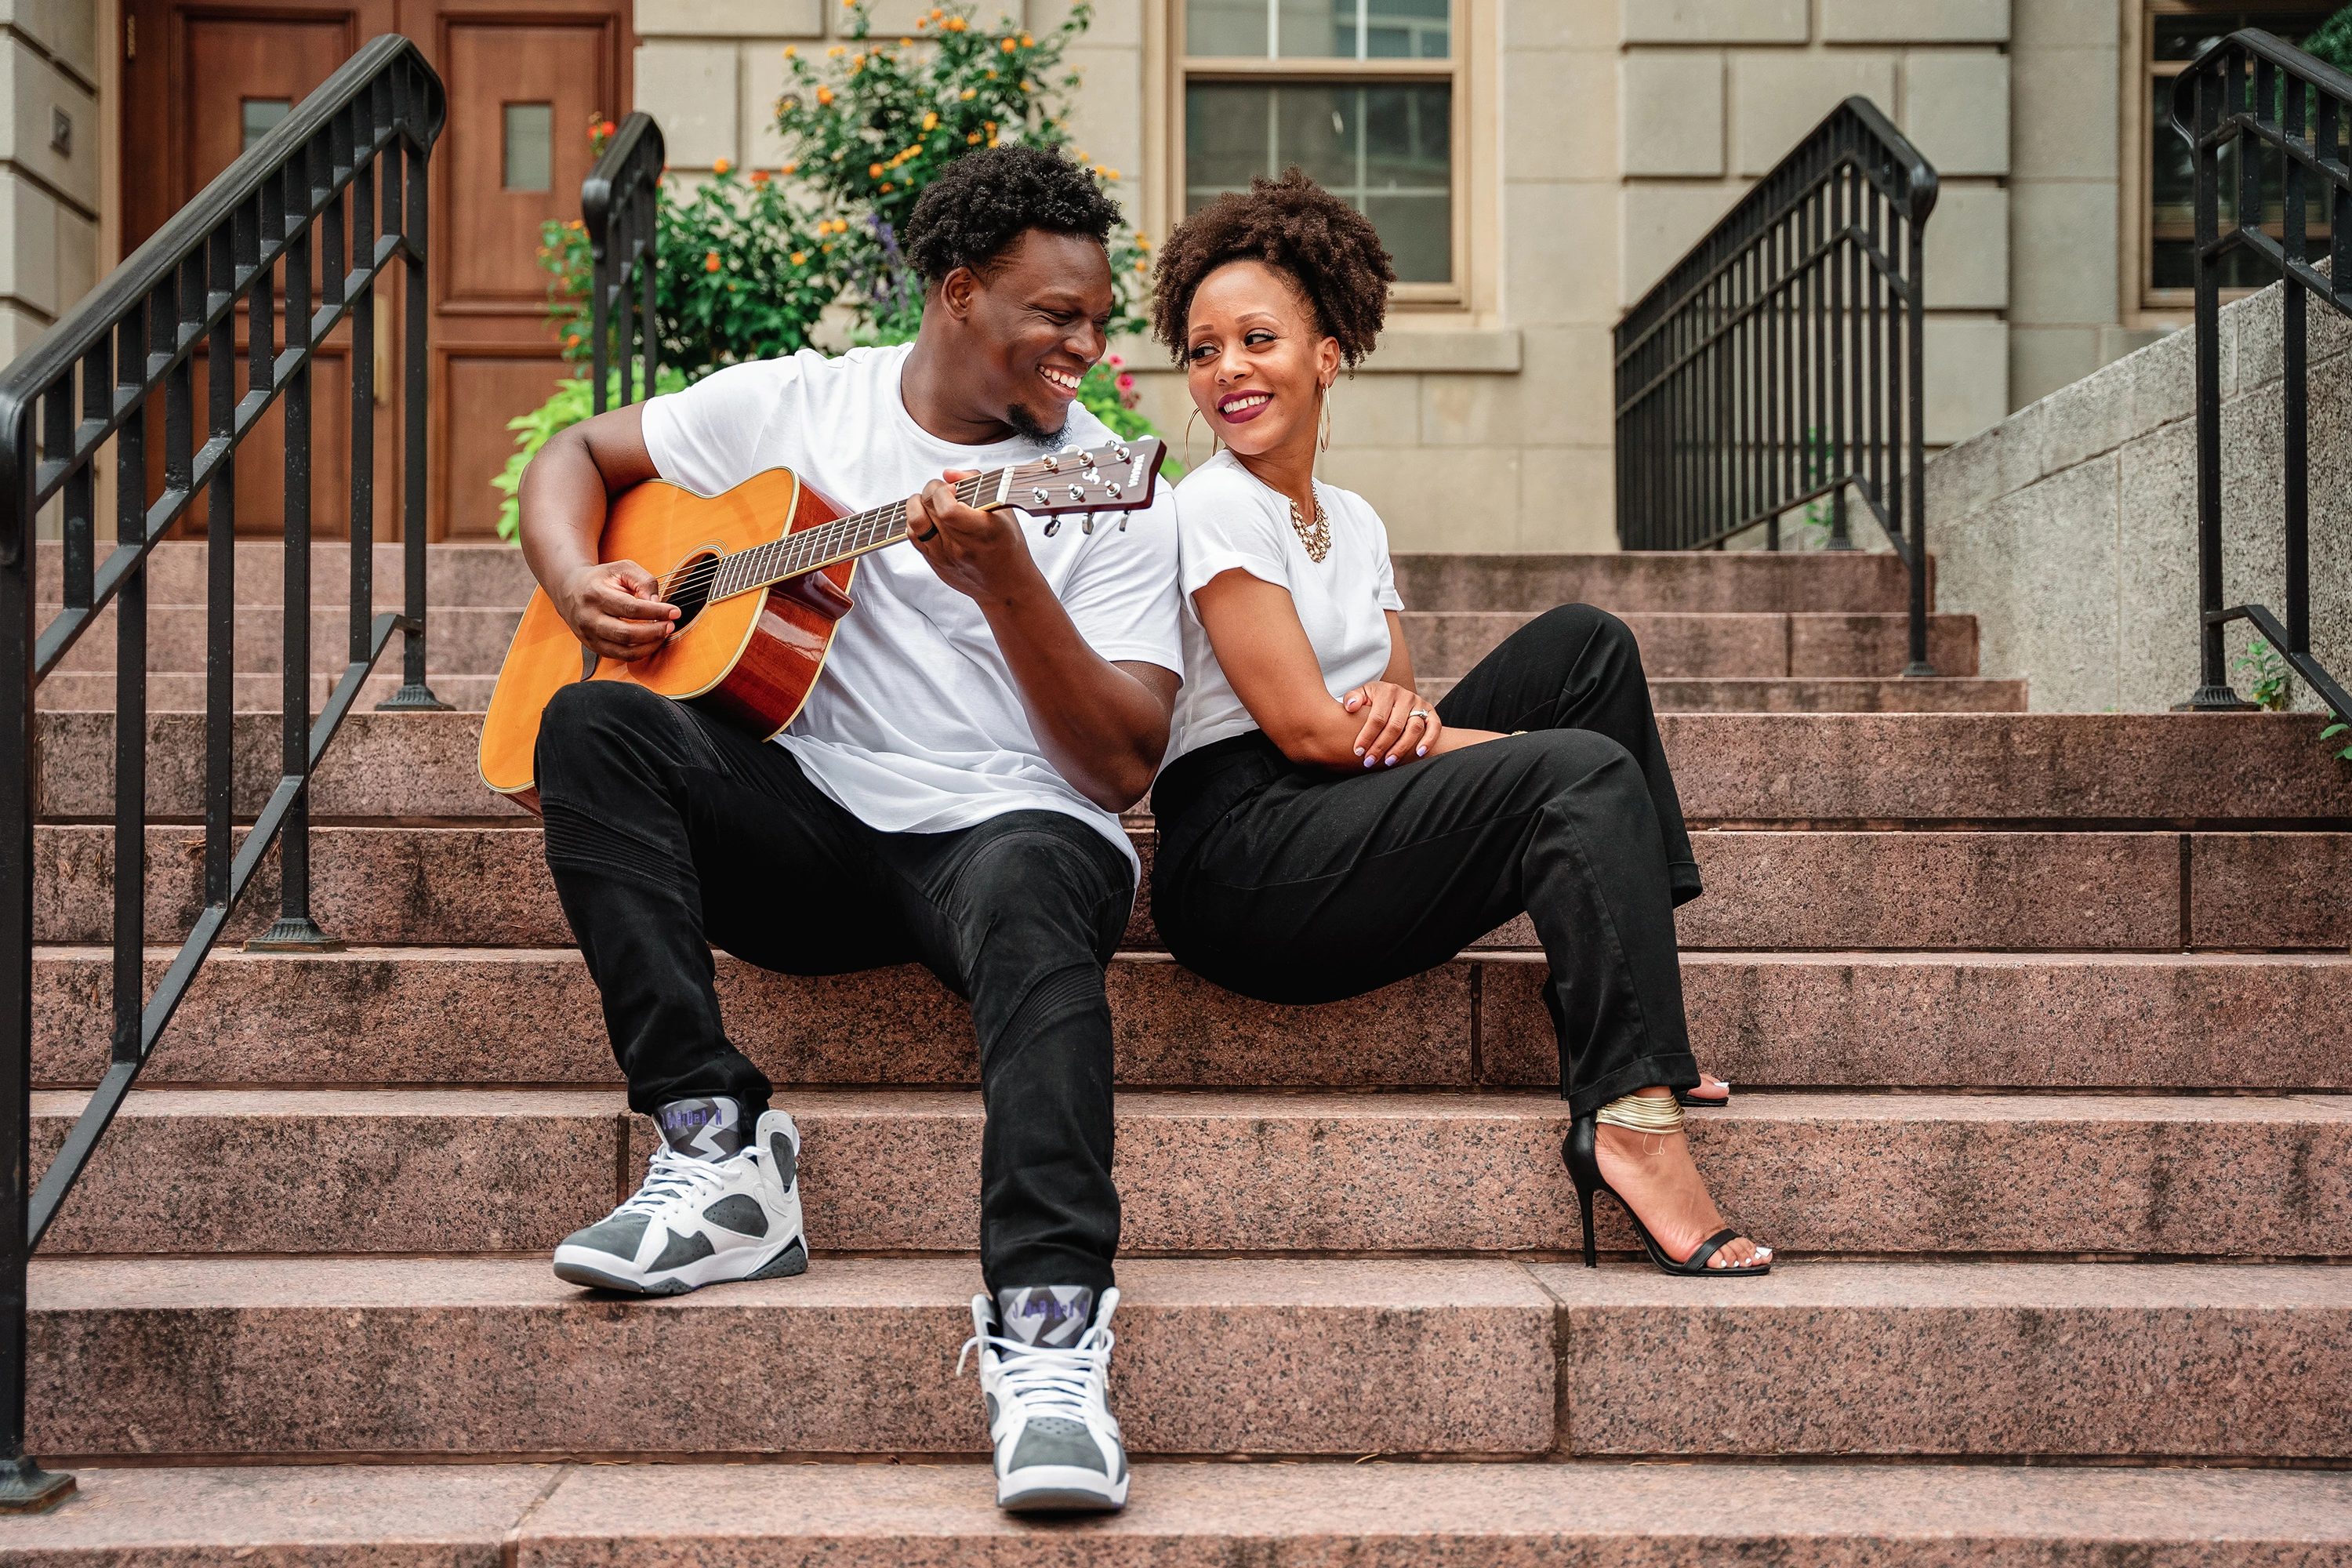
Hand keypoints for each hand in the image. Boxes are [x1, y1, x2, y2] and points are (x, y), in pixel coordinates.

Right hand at [555, 558, 677, 662]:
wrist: (570, 590)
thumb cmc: (601, 579)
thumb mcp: (622, 569)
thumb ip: (643, 581)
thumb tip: (657, 603)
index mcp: (595, 594)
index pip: (631, 608)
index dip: (656, 612)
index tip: (675, 612)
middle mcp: (589, 618)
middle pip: (627, 634)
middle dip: (654, 632)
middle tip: (670, 625)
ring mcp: (589, 636)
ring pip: (624, 650)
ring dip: (649, 645)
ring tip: (663, 633)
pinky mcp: (593, 647)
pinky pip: (621, 657)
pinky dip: (640, 652)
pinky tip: (650, 641)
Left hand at [905, 469, 1041, 603]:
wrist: (1006, 585)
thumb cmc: (1008, 547)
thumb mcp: (1004, 511)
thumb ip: (977, 485)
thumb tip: (950, 474)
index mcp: (983, 531)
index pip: (948, 509)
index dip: (944, 491)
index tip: (953, 488)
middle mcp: (962, 545)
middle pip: (929, 508)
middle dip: (932, 490)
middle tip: (944, 491)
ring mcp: (945, 556)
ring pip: (915, 521)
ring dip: (917, 504)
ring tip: (929, 502)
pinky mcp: (935, 562)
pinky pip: (913, 536)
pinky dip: (915, 521)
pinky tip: (928, 518)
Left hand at [1340, 680, 1442, 767]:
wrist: (1392, 696)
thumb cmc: (1373, 700)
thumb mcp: (1362, 694)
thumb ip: (1353, 698)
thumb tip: (1350, 707)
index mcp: (1387, 691)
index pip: (1377, 718)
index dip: (1367, 736)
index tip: (1358, 751)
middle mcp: (1405, 696)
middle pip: (1394, 726)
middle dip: (1381, 746)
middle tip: (1369, 761)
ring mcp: (1420, 704)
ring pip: (1413, 729)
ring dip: (1401, 748)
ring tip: (1388, 762)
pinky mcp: (1431, 712)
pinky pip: (1434, 727)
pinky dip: (1429, 740)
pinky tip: (1419, 754)